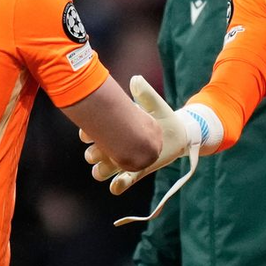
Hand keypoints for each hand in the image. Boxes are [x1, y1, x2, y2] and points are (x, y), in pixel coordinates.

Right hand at [83, 76, 199, 194]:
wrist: (178, 133)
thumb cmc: (162, 116)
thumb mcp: (153, 104)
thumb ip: (145, 94)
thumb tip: (135, 80)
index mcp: (114, 128)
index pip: (92, 131)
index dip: (87, 133)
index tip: (87, 133)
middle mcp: (114, 145)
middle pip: (93, 154)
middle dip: (93, 154)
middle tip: (98, 151)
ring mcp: (123, 160)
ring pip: (102, 170)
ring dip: (102, 171)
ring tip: (106, 168)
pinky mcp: (136, 171)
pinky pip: (122, 183)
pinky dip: (118, 186)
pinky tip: (116, 185)